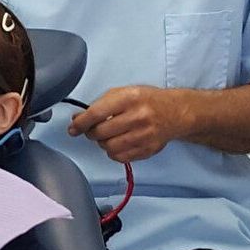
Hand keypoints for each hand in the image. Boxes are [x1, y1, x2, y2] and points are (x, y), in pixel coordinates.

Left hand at [68, 85, 187, 162]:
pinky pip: (120, 157)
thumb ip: (100, 104)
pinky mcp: (147, 149)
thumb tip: (78, 119)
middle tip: (93, 129)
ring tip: (108, 135)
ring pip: (108, 147)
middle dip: (91, 133)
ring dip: (103, 143)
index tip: (73, 128)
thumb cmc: (146, 101)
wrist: (176, 112)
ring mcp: (144, 135)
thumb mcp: (124, 92)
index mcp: (129, 98)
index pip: (96, 113)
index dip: (80, 123)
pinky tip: (119, 142)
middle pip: (100, 133)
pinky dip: (114, 152)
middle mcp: (138, 117)